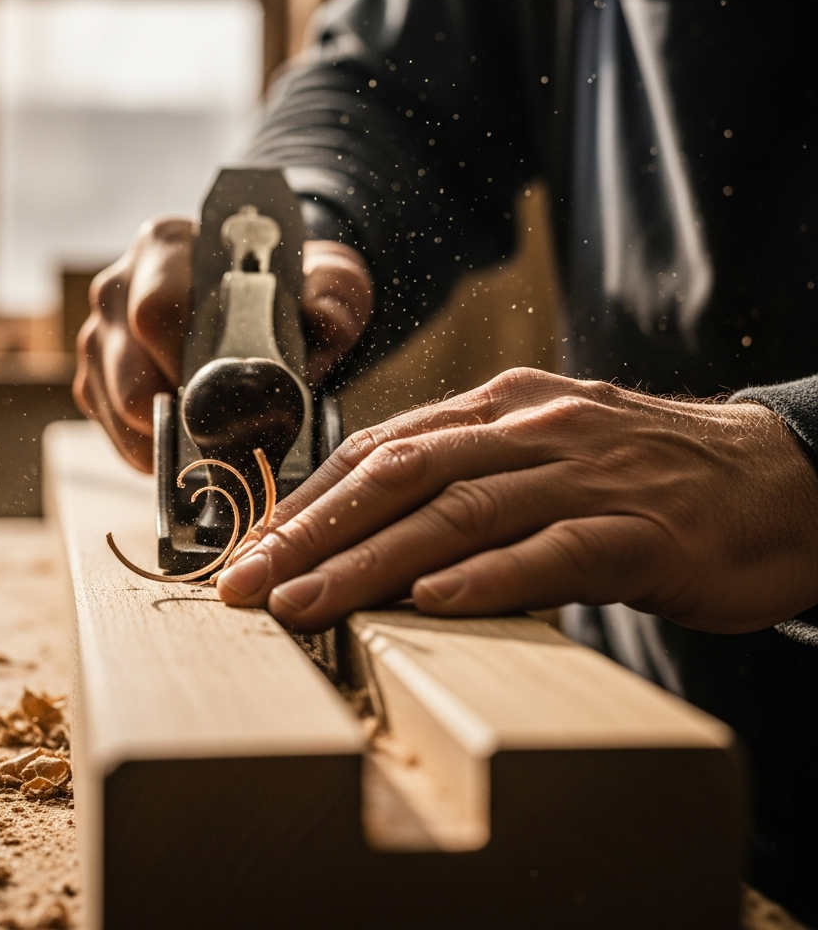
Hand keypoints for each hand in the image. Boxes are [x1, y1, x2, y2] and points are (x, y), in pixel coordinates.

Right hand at [73, 217, 372, 470]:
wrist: (265, 301)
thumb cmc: (291, 289)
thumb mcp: (327, 280)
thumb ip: (334, 294)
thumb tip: (322, 320)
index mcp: (166, 248)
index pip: (154, 308)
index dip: (186, 362)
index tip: (226, 393)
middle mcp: (119, 286)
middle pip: (123, 365)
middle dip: (173, 413)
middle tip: (222, 436)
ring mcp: (101, 335)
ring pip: (110, 402)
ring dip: (158, 437)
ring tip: (206, 450)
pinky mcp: (97, 377)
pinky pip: (110, 427)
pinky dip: (145, 449)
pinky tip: (183, 453)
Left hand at [216, 368, 817, 633]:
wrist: (777, 480)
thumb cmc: (643, 477)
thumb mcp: (544, 457)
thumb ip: (468, 478)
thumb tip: (376, 526)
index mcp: (502, 408)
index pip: (382, 447)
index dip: (311, 499)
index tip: (254, 547)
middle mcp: (532, 429)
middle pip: (401, 473)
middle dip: (314, 531)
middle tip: (247, 582)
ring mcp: (585, 475)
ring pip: (459, 511)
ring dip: (371, 560)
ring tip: (305, 603)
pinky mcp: (640, 529)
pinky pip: (553, 552)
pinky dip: (488, 577)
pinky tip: (433, 603)